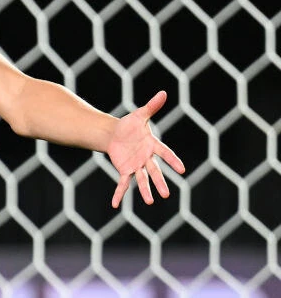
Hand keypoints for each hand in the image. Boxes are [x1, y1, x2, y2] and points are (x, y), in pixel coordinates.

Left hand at [106, 90, 185, 208]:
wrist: (114, 133)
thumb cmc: (129, 125)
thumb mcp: (140, 114)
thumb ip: (152, 106)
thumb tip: (164, 92)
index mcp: (152, 145)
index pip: (165, 153)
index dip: (173, 161)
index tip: (182, 169)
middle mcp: (146, 158)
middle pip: (155, 171)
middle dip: (160, 182)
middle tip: (167, 195)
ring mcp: (136, 165)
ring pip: (142, 179)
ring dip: (146, 190)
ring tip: (151, 201)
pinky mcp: (124, 169)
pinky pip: (122, 183)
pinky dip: (119, 193)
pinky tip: (115, 204)